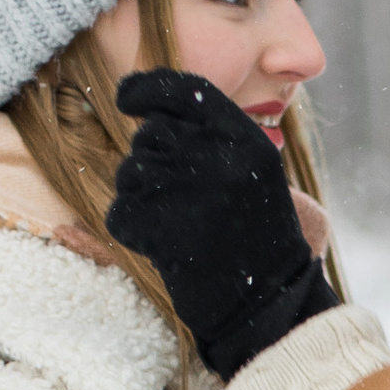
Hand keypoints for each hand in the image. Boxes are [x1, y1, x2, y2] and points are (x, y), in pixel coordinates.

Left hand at [107, 68, 341, 376]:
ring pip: (129, 173)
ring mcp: (188, 190)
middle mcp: (216, 155)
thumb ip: (212, 139)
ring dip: (140, 197)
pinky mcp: (161, 227)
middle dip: (152, 162)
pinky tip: (163, 246)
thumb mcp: (255, 171)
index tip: (126, 99)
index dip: (145, 89)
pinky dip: (132, 230)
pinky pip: (120, 212)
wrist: (269, 300)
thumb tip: (151, 115)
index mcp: (243, 137)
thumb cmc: (259, 236)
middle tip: (179, 199)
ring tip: (175, 225)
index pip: (181, 90)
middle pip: (150, 135)